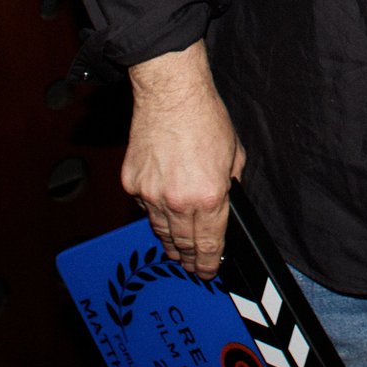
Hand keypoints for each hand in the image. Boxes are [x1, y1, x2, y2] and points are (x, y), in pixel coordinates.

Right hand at [122, 41, 247, 281]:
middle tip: (192, 266)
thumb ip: (230, 185)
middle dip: (189, 259)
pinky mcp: (133, 184)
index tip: (208, 272)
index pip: (209, 244)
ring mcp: (151, 194)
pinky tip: (161, 216)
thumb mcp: (234, 155)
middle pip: (183, 244)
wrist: (171, 94)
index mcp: (209, 197)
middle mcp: (178, 201)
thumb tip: (227, 204)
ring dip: (170, 244)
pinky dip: (154, 215)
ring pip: (160, 231)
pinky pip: (144, 209)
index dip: (209, 263)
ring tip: (177, 252)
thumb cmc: (204, 118)